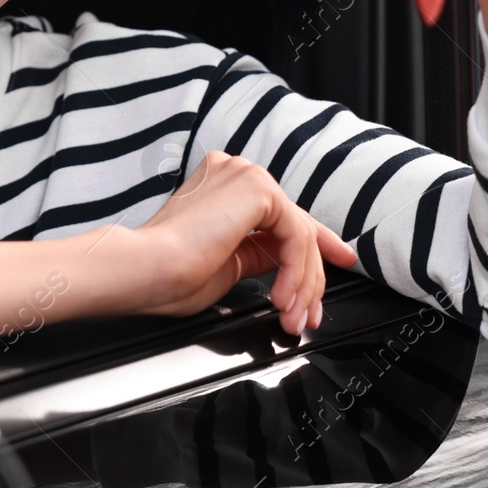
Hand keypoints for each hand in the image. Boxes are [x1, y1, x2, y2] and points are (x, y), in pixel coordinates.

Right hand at [133, 151, 358, 334]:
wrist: (148, 269)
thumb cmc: (170, 273)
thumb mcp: (229, 264)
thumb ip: (259, 252)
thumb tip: (285, 259)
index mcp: (222, 184)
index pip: (281, 213)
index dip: (315, 242)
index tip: (339, 262)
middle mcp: (235, 171)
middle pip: (295, 223)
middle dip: (311, 275)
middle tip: (311, 312)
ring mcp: (246, 175)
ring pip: (299, 232)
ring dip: (302, 282)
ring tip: (290, 315)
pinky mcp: (257, 187)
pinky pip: (296, 234)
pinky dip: (295, 271)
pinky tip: (281, 296)